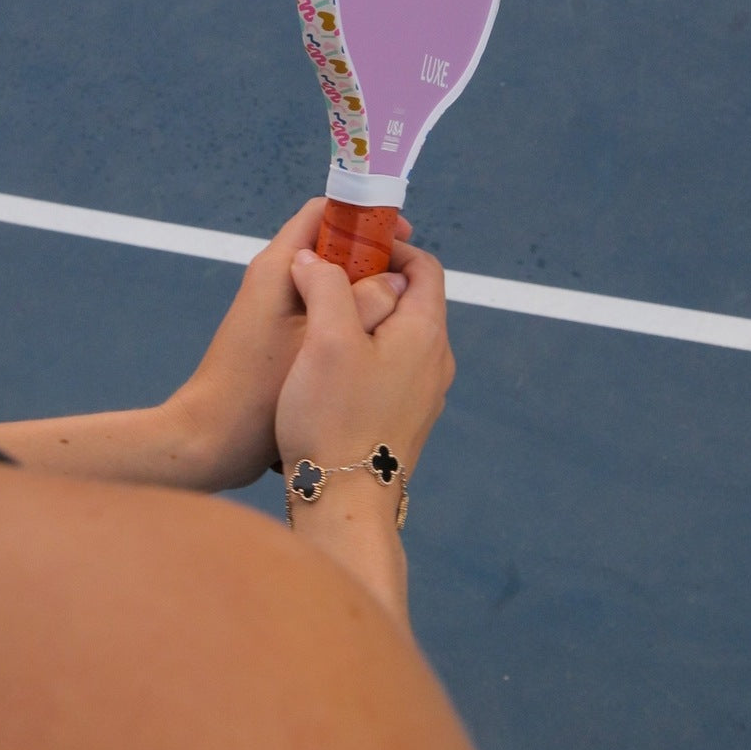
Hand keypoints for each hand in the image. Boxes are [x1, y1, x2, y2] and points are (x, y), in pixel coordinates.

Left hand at [165, 199, 412, 491]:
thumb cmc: (259, 391)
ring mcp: (275, 310)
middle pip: (331, 249)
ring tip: (396, 320)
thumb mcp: (321, 342)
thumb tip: (395, 281)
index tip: (403, 240)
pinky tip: (370, 348)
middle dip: (372, 262)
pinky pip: (322, 314)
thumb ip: (363, 304)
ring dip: (363, 296)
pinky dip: (347, 321)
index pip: (323, 213)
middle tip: (408, 289)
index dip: (366, 218)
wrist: (212, 440)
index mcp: (278, 266)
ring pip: (330, 286)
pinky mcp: (278, 338)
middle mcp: (275, 280)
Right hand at [275, 239, 452, 484]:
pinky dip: (364, 354)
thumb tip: (315, 258)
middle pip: (410, 300)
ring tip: (318, 322)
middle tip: (325, 279)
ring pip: (398, 336)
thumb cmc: (334, 418)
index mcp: (425, 332)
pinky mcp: (404, 420)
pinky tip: (325, 369)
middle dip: (369, 281)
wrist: (344, 502)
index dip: (389, 248)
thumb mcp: (326, 337)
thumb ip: (326, 286)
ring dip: (362, 319)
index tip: (349, 246)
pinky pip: (390, 369)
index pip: (424, 266)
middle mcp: (435, 361)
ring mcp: (423, 394)